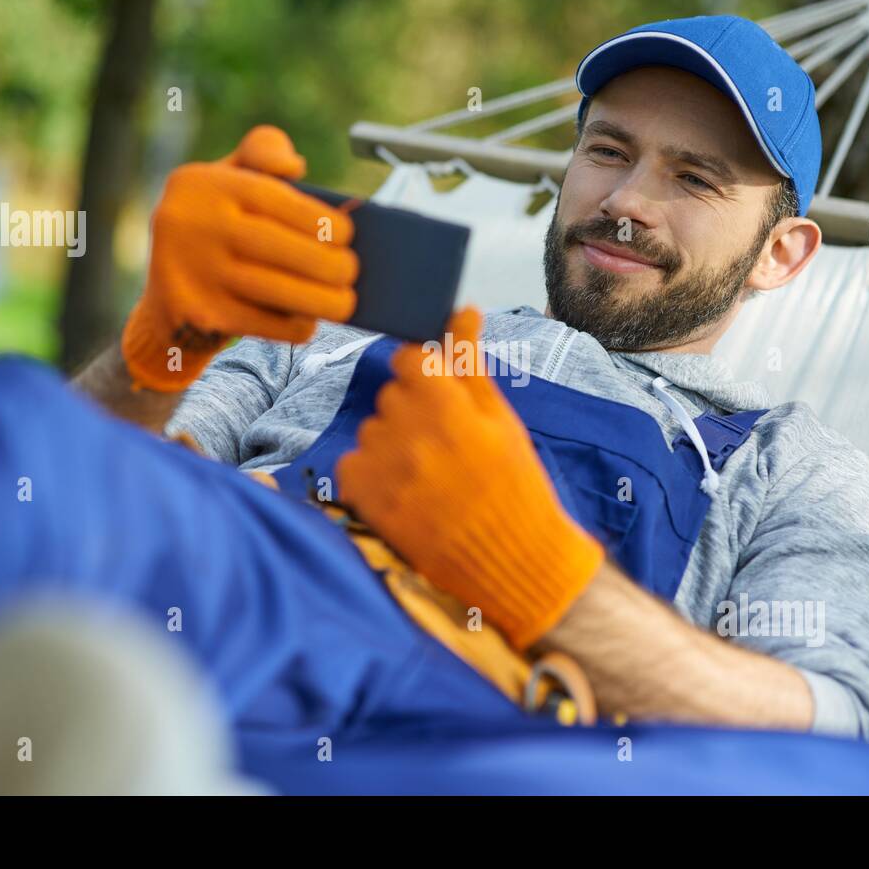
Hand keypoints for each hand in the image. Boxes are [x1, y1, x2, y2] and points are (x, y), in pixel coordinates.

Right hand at [122, 126, 357, 390]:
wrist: (167, 303)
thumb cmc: (216, 229)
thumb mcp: (228, 180)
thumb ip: (261, 153)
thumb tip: (294, 166)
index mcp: (201, 183)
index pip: (272, 197)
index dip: (318, 218)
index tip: (346, 235)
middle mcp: (187, 222)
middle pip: (275, 245)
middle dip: (326, 263)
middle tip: (350, 272)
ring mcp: (189, 271)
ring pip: (273, 288)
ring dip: (321, 299)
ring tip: (345, 302)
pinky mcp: (197, 314)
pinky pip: (262, 322)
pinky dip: (294, 325)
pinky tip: (310, 320)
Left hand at [336, 308, 603, 649]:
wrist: (514, 560)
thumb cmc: (516, 484)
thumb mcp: (501, 419)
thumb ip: (470, 363)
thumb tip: (462, 308)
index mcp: (448, 406)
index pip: (408, 358)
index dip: (425, 376)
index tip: (442, 398)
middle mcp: (411, 433)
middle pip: (390, 394)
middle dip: (412, 410)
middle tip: (445, 446)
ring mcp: (385, 470)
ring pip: (372, 429)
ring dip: (391, 443)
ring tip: (428, 474)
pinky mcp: (368, 502)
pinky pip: (352, 464)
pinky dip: (371, 473)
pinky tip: (403, 490)